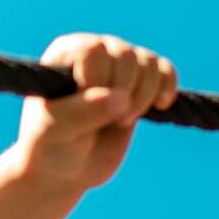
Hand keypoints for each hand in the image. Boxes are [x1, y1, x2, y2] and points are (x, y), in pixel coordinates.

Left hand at [14, 33, 178, 192]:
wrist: (67, 167)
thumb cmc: (50, 146)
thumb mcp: (55, 131)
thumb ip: (82, 112)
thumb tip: (120, 98)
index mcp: (65, 53)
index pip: (93, 51)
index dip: (97, 80)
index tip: (82, 109)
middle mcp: (94, 51)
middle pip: (125, 55)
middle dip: (123, 91)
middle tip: (109, 121)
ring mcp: (120, 64)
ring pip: (148, 63)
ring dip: (143, 95)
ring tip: (122, 121)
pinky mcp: (142, 81)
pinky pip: (166, 70)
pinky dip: (167, 87)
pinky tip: (159, 106)